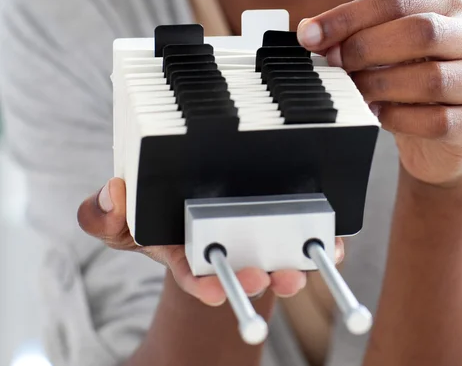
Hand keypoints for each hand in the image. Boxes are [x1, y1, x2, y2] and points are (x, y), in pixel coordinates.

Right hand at [78, 178, 344, 305]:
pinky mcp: (286, 225)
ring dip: (293, 267)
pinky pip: (310, 236)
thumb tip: (113, 193)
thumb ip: (105, 213)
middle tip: (262, 279)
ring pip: (280, 258)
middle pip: (243, 270)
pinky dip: (325, 242)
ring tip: (298, 271)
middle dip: (253, 280)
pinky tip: (334, 243)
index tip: (212, 291)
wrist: (200, 204)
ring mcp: (258, 238)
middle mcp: (227, 250)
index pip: (195, 276)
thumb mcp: (126, 214)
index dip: (203, 284)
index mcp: (187, 254)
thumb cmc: (163, 212)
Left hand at [297, 0, 461, 185]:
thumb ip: (353, 37)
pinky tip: (379, 116)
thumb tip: (310, 32)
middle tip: (336, 65)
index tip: (311, 36)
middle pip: (422, 31)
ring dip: (380, 86)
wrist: (439, 139)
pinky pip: (436, 120)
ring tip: (356, 93)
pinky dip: (398, 119)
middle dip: (367, 48)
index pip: (397, 0)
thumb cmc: (407, 85)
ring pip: (430, 79)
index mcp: (448, 6)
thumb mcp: (382, 52)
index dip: (349, 17)